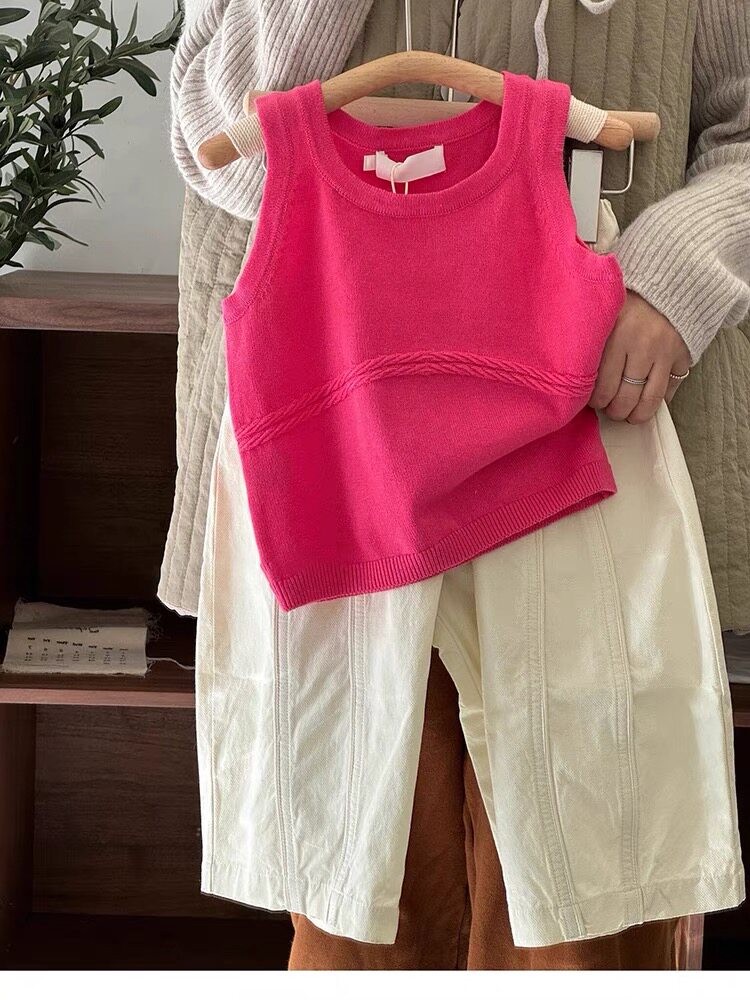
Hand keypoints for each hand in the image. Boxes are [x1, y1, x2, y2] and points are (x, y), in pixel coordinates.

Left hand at [588, 290, 691, 422]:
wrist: (665, 278)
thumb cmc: (625, 300)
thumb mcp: (602, 314)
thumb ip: (589, 341)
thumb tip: (574, 377)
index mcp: (618, 335)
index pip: (603, 386)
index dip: (596, 401)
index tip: (592, 400)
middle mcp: (644, 346)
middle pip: (626, 397)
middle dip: (614, 411)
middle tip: (609, 409)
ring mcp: (666, 352)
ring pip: (650, 399)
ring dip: (636, 414)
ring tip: (627, 414)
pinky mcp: (683, 355)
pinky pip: (671, 389)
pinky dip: (660, 400)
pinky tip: (648, 401)